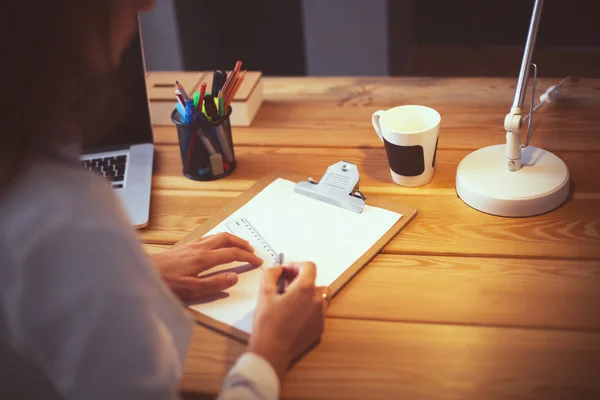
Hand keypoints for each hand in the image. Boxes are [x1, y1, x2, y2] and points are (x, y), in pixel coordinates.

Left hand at [150, 233, 262, 301]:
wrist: (143, 272)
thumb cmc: (166, 283)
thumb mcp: (192, 290)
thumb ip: (214, 284)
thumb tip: (234, 277)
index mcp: (204, 258)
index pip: (232, 254)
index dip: (247, 257)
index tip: (257, 261)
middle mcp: (200, 248)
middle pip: (226, 239)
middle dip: (242, 244)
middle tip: (252, 250)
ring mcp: (192, 245)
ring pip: (217, 236)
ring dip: (232, 240)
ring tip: (240, 245)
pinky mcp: (185, 246)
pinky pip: (208, 238)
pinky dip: (219, 239)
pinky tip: (217, 245)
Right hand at [248, 262, 329, 380]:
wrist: (272, 351)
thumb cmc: (267, 323)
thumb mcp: (264, 293)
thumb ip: (271, 274)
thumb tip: (277, 269)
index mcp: (305, 289)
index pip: (309, 267)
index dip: (296, 265)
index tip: (286, 271)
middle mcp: (317, 300)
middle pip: (316, 281)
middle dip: (302, 280)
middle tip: (286, 286)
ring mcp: (321, 315)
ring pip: (320, 297)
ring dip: (308, 295)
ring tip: (292, 301)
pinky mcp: (320, 328)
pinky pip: (318, 313)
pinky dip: (309, 310)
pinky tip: (295, 316)